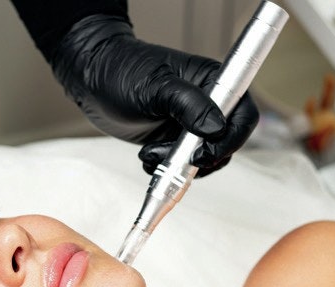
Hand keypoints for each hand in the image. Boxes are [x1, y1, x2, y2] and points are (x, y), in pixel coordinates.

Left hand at [50, 14, 258, 176]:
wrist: (92, 80)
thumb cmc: (121, 71)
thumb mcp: (155, 86)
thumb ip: (188, 104)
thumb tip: (215, 128)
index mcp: (212, 82)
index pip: (243, 114)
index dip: (230, 139)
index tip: (202, 153)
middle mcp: (207, 104)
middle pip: (226, 143)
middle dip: (201, 158)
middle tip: (172, 159)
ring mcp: (191, 125)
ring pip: (204, 159)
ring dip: (179, 166)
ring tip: (150, 153)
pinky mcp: (174, 141)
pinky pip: (182, 165)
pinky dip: (167, 169)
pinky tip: (146, 155)